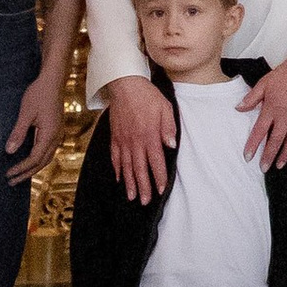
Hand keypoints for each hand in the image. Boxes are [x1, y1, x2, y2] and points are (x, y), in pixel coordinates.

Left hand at [4, 59, 65, 183]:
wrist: (53, 80)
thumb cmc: (39, 94)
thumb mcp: (26, 113)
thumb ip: (18, 133)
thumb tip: (9, 151)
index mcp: (49, 134)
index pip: (34, 158)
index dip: (21, 168)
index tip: (8, 174)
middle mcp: (56, 137)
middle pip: (42, 162)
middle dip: (27, 173)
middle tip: (12, 181)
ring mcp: (58, 133)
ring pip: (47, 157)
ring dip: (33, 167)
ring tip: (20, 174)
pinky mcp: (56, 129)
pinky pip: (48, 150)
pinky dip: (38, 159)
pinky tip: (30, 159)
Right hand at [104, 71, 176, 199]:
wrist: (125, 84)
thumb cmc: (148, 96)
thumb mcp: (166, 108)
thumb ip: (168, 128)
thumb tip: (171, 146)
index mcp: (150, 136)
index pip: (156, 161)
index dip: (159, 177)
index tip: (161, 190)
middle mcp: (135, 141)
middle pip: (140, 169)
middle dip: (144, 187)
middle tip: (146, 201)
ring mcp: (123, 140)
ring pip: (126, 166)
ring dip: (130, 183)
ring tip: (132, 197)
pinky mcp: (115, 137)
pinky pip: (115, 156)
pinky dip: (117, 169)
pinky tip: (119, 178)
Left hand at [239, 48, 286, 168]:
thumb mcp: (264, 83)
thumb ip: (251, 98)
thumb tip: (239, 108)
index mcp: (272, 109)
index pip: (260, 132)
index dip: (253, 145)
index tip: (248, 156)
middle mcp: (285, 117)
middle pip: (275, 141)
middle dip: (268, 156)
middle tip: (263, 167)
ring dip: (283, 155)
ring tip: (278, 165)